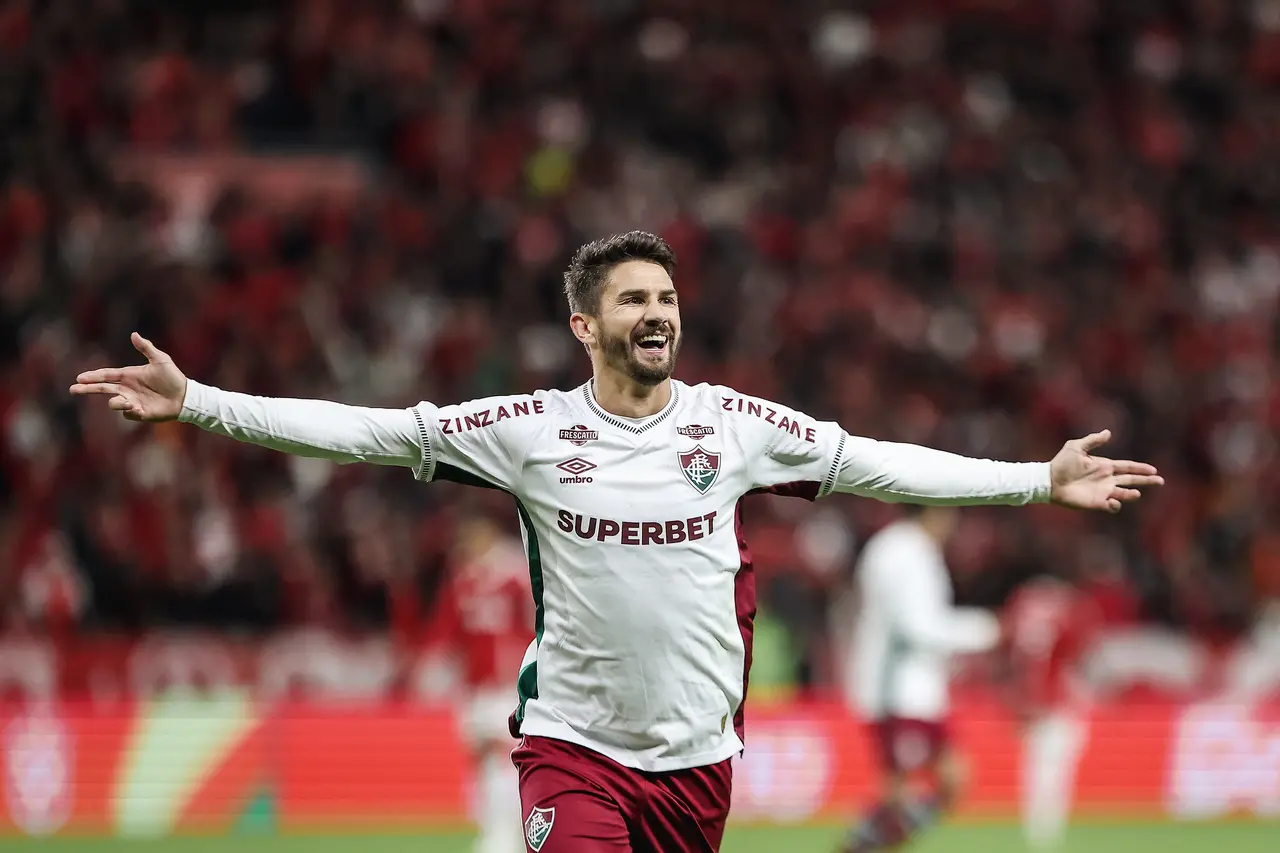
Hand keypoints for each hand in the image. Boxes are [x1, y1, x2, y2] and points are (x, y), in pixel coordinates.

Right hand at [69, 333, 187, 421]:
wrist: (185, 395)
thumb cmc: (173, 377)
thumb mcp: (160, 359)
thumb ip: (146, 348)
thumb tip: (134, 334)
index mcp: (129, 376)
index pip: (106, 375)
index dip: (93, 376)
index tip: (80, 377)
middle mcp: (127, 389)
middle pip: (102, 389)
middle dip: (87, 389)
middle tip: (74, 389)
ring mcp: (132, 401)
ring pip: (114, 403)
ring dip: (116, 402)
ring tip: (126, 402)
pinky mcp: (139, 413)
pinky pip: (127, 414)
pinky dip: (129, 412)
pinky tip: (138, 409)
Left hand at [1049, 430, 1162, 512]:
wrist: (1049, 481)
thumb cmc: (1061, 463)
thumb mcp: (1076, 447)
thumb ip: (1092, 441)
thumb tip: (1108, 433)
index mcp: (1105, 466)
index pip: (1127, 467)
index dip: (1141, 468)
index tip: (1153, 470)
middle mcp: (1107, 479)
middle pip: (1131, 480)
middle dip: (1146, 481)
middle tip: (1160, 481)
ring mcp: (1102, 492)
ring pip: (1124, 494)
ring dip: (1131, 494)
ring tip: (1135, 493)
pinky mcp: (1096, 503)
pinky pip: (1111, 506)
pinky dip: (1115, 505)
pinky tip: (1113, 501)